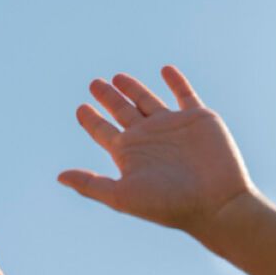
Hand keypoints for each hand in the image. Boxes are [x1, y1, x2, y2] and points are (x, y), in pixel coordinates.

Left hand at [58, 66, 254, 234]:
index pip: (102, 131)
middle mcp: (148, 137)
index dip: (90, 119)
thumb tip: (59, 177)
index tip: (80, 108)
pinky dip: (176, 81)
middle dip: (108, 97)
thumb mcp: (121, 196)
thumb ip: (90, 184)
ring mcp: (172, 126)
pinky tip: (166, 69)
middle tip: (94, 83)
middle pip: (121, 111)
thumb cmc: (168, 204)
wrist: (216, 204)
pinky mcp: (198, 119)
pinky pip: (185, 94)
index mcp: (128, 153)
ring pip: (148, 100)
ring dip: (133, 88)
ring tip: (118, 77)